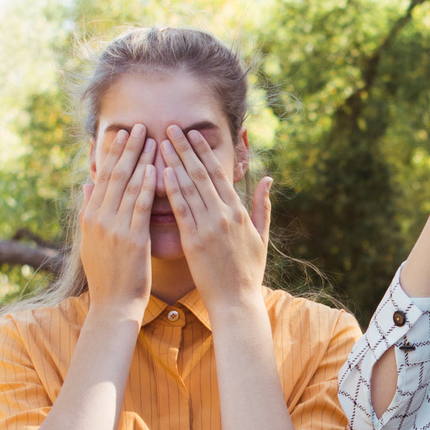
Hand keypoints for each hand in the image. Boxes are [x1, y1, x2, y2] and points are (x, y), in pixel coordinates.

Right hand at [79, 126, 156, 310]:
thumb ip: (89, 211)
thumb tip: (86, 185)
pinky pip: (140, 207)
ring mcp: (114, 228)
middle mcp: (98, 218)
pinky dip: (146, 186)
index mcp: (90, 217)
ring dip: (140, 160)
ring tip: (151, 138)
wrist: (113, 304)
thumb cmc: (108, 275)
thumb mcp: (91, 241)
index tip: (122, 133)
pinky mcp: (131, 239)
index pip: (102, 177)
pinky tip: (154, 169)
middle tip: (138, 126)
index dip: (113, 153)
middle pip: (113, 175)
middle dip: (127, 149)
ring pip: (127, 185)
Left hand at [160, 125, 269, 307]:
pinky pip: (181, 209)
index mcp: (239, 212)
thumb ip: (263, 206)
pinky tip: (162, 172)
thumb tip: (267, 178)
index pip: (220, 173)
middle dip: (186, 148)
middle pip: (202, 173)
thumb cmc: (247, 272)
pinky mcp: (194, 241)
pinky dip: (172, 189)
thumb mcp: (261, 236)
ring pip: (190, 186)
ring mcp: (209, 226)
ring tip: (162, 142)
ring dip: (175, 161)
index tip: (193, 133)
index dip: (205, 151)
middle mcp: (225, 214)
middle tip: (171, 127)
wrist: (237, 302)